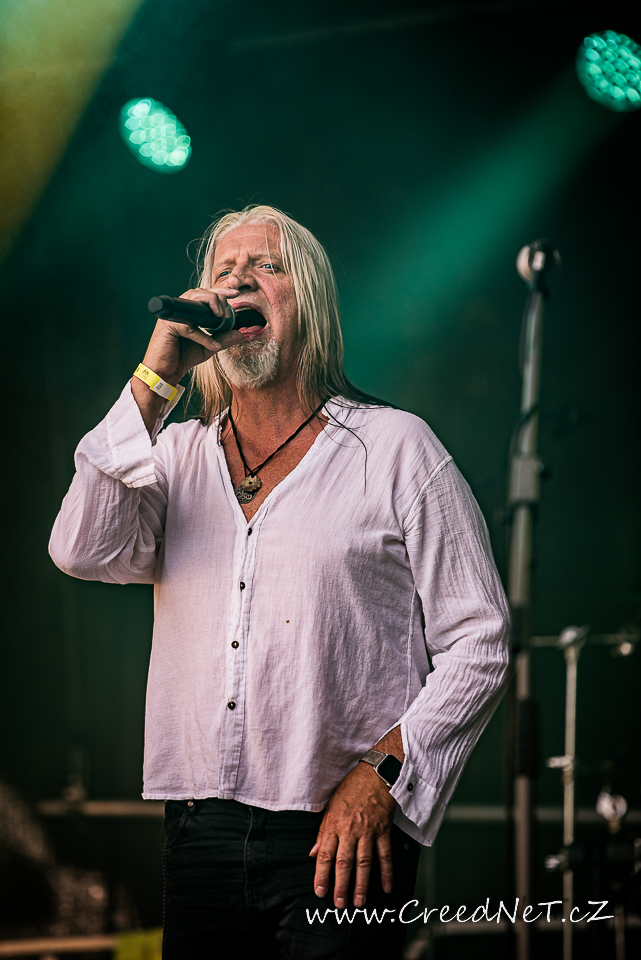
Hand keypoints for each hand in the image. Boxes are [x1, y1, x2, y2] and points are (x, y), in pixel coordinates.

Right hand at [141, 285, 243, 383]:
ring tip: (222, 317)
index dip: (220, 292)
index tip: (235, 294)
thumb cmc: (183, 357)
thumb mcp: (208, 347)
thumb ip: (223, 339)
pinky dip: (203, 337)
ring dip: (211, 304)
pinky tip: (212, 345)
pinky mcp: (168, 326)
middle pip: (199, 292)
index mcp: (188, 312)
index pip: (204, 295)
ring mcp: (172, 316)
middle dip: (217, 298)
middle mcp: (179, 311)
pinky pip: (190, 327)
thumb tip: (240, 333)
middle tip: (227, 313)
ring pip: (193, 299)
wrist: (166, 372)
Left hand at [310, 762, 395, 908]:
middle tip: (339, 904)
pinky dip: (386, 872)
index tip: (320, 891)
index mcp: (334, 824)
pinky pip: (385, 855)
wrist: (376, 774)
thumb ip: (323, 832)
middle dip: (340, 886)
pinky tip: (386, 887)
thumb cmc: (351, 788)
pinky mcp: (383, 830)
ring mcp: (368, 831)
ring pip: (364, 863)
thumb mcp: (331, 806)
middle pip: (344, 863)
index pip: (325, 854)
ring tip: (358, 902)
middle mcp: (350, 830)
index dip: (321, 875)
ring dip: (361, 885)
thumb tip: (313, 853)